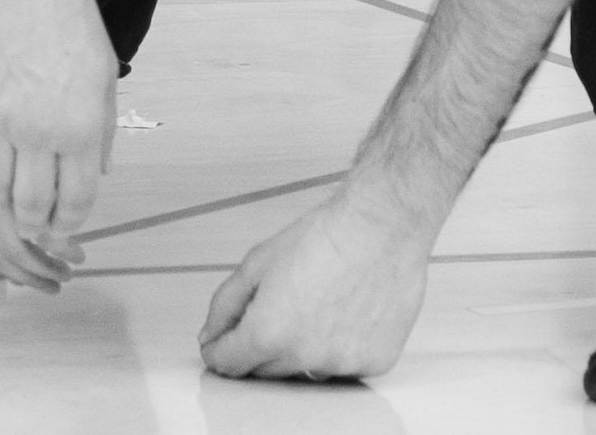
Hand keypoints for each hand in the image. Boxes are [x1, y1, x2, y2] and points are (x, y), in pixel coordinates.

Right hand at [0, 0, 118, 290]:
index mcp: (81, 126)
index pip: (75, 201)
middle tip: (42, 243)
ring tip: (11, 226)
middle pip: (30, 208)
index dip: (70, 227)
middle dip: (37, 236)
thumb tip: (100, 176)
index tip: (68, 233)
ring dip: (2, 220)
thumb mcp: (104, 77)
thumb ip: (102, 132)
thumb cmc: (72, 21)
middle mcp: (37, 129)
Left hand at [196, 189, 434, 382]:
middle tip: (280, 308)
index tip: (222, 343)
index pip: (228, 364)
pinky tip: (347, 312)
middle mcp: (305, 357)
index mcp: (268, 332)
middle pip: (266, 371)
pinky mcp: (374, 363)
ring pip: (306, 370)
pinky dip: (340, 348)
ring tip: (320, 304)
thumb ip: (225, 305)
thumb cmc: (326, 235)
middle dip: (262, 346)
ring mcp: (342, 364)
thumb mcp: (258, 262)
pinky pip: (344, 367)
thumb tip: (211, 336)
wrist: (383, 225)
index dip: (219, 350)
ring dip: (303, 349)